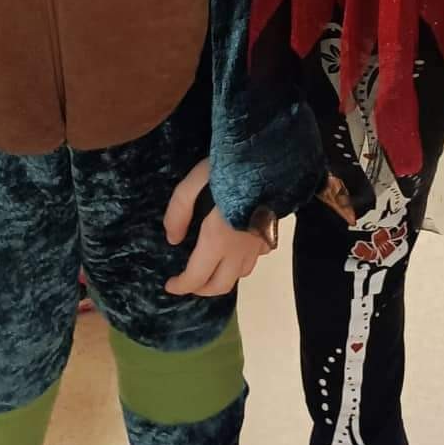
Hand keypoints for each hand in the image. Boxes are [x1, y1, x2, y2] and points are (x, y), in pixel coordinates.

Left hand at [163, 159, 273, 297]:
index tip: (169, 285)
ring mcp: (258, 242)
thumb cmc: (231, 166)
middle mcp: (239, 249)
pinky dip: (243, 261)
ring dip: (223, 277)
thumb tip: (173, 238)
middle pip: (221, 286)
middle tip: (188, 280)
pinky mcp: (272, 232)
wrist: (274, 155)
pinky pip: (257, 257)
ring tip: (210, 266)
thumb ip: (179, 210)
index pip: (197, 277)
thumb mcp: (195, 180)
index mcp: (217, 239)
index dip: (181, 286)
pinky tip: (236, 247)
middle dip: (201, 289)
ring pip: (241, 275)